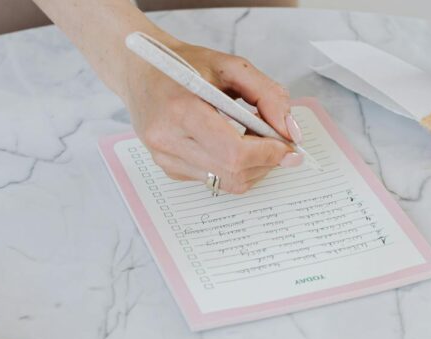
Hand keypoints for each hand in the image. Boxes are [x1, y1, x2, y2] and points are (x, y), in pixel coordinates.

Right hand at [122, 41, 302, 193]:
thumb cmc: (185, 65)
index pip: (234, 152)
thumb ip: (268, 95)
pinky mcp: (168, 168)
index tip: (289, 146)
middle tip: (277, 142)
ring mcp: (165, 158)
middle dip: (265, 162)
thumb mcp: (231, 67)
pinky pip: (213, 179)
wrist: (141, 71)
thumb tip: (290, 132)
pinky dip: (232, 166)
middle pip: (233, 173)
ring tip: (252, 138)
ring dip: (251, 166)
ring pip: (226, 182)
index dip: (269, 154)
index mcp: (181, 109)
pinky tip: (230, 143)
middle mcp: (168, 139)